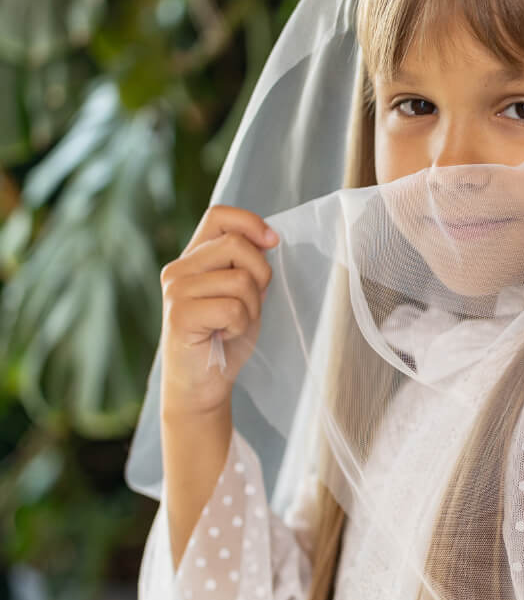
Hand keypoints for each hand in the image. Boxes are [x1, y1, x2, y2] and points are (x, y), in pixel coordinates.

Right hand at [159, 205, 277, 417]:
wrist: (202, 384)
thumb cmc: (224, 339)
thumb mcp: (243, 295)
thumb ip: (248, 267)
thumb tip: (268, 240)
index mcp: (193, 258)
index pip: (219, 215)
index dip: (250, 222)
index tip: (272, 242)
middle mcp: (178, 269)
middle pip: (237, 245)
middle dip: (260, 276)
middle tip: (249, 305)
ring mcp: (176, 291)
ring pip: (239, 279)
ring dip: (251, 306)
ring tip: (234, 324)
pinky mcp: (180, 315)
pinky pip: (233, 307)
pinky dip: (241, 324)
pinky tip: (226, 335)